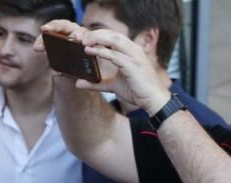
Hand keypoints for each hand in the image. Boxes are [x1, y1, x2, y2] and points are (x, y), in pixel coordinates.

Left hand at [38, 20, 169, 110]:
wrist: (153, 100)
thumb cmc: (137, 91)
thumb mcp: (113, 86)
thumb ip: (96, 84)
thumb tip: (78, 83)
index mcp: (129, 51)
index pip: (112, 37)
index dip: (97, 35)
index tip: (81, 39)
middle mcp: (132, 49)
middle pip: (112, 34)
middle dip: (94, 34)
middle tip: (78, 37)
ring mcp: (134, 55)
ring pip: (113, 39)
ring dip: (96, 39)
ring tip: (82, 42)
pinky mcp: (132, 64)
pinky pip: (115, 54)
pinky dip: (101, 51)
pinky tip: (90, 51)